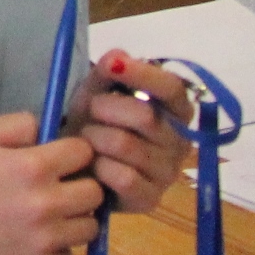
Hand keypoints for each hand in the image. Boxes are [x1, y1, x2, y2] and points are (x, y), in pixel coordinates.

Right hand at [0, 112, 102, 254]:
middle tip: (56, 189)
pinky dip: (55, 248)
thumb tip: (48, 128)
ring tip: (46, 217)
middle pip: (95, 192)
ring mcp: (46, 240)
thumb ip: (17, 124)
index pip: (84, 152)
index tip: (59, 159)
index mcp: (33, 167)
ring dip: (72, 219)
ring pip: (88, 226)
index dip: (72, 152)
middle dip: (79, 186)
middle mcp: (47, 204)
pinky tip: (32, 240)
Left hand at [82, 51, 195, 215]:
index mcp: (174, 111)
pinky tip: (94, 166)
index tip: (113, 64)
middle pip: (144, 116)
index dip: (143, 75)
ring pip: (126, 145)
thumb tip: (118, 55)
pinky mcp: (149, 199)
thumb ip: (107, 73)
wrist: (75, 165)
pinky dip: (98, 167)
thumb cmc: (93, 123)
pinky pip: (121, 176)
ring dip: (95, 137)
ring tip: (88, 139)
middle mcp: (179, 142)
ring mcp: (167, 173)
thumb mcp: (95, 92)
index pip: (173, 89)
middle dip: (105, 108)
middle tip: (91, 112)